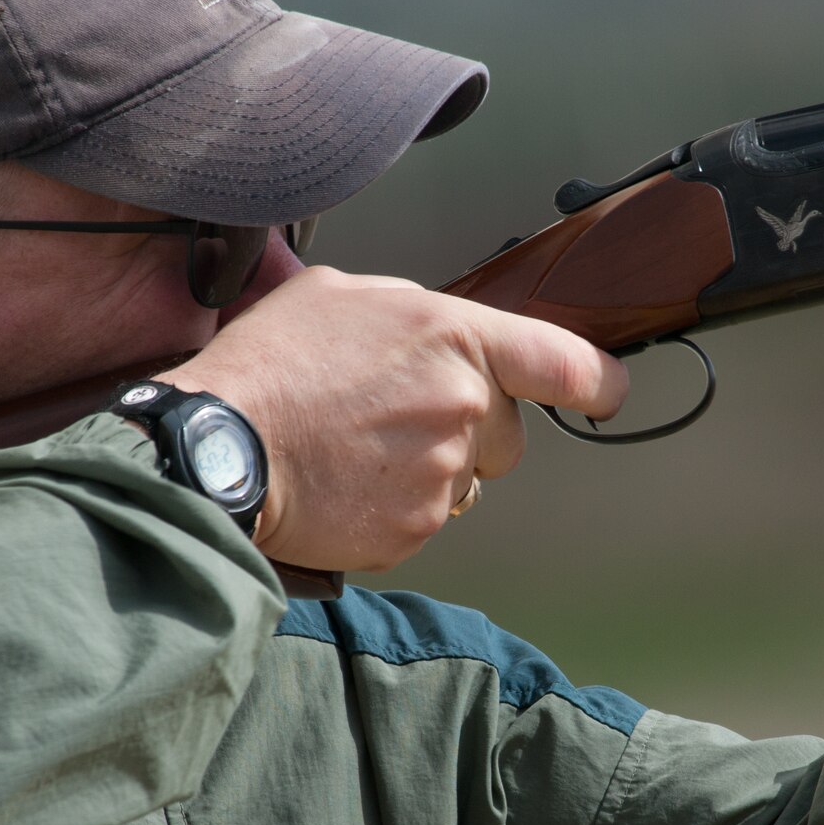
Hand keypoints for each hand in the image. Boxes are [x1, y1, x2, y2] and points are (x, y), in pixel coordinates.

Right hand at [157, 266, 628, 570]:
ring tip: (355, 451)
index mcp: (454, 337)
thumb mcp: (339, 295)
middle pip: (508, 433)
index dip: (597, 382)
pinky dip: (394, 509)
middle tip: (394, 419)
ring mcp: (443, 474)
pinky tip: (345, 485)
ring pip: (465, 480)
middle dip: (469, 431)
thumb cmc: (269, 365)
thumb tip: (432, 329)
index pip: (564, 363)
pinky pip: (426, 520)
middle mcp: (463, 406)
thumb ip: (411, 311)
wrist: (215, 448)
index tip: (608, 392)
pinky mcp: (415, 529)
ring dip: (427, 471)